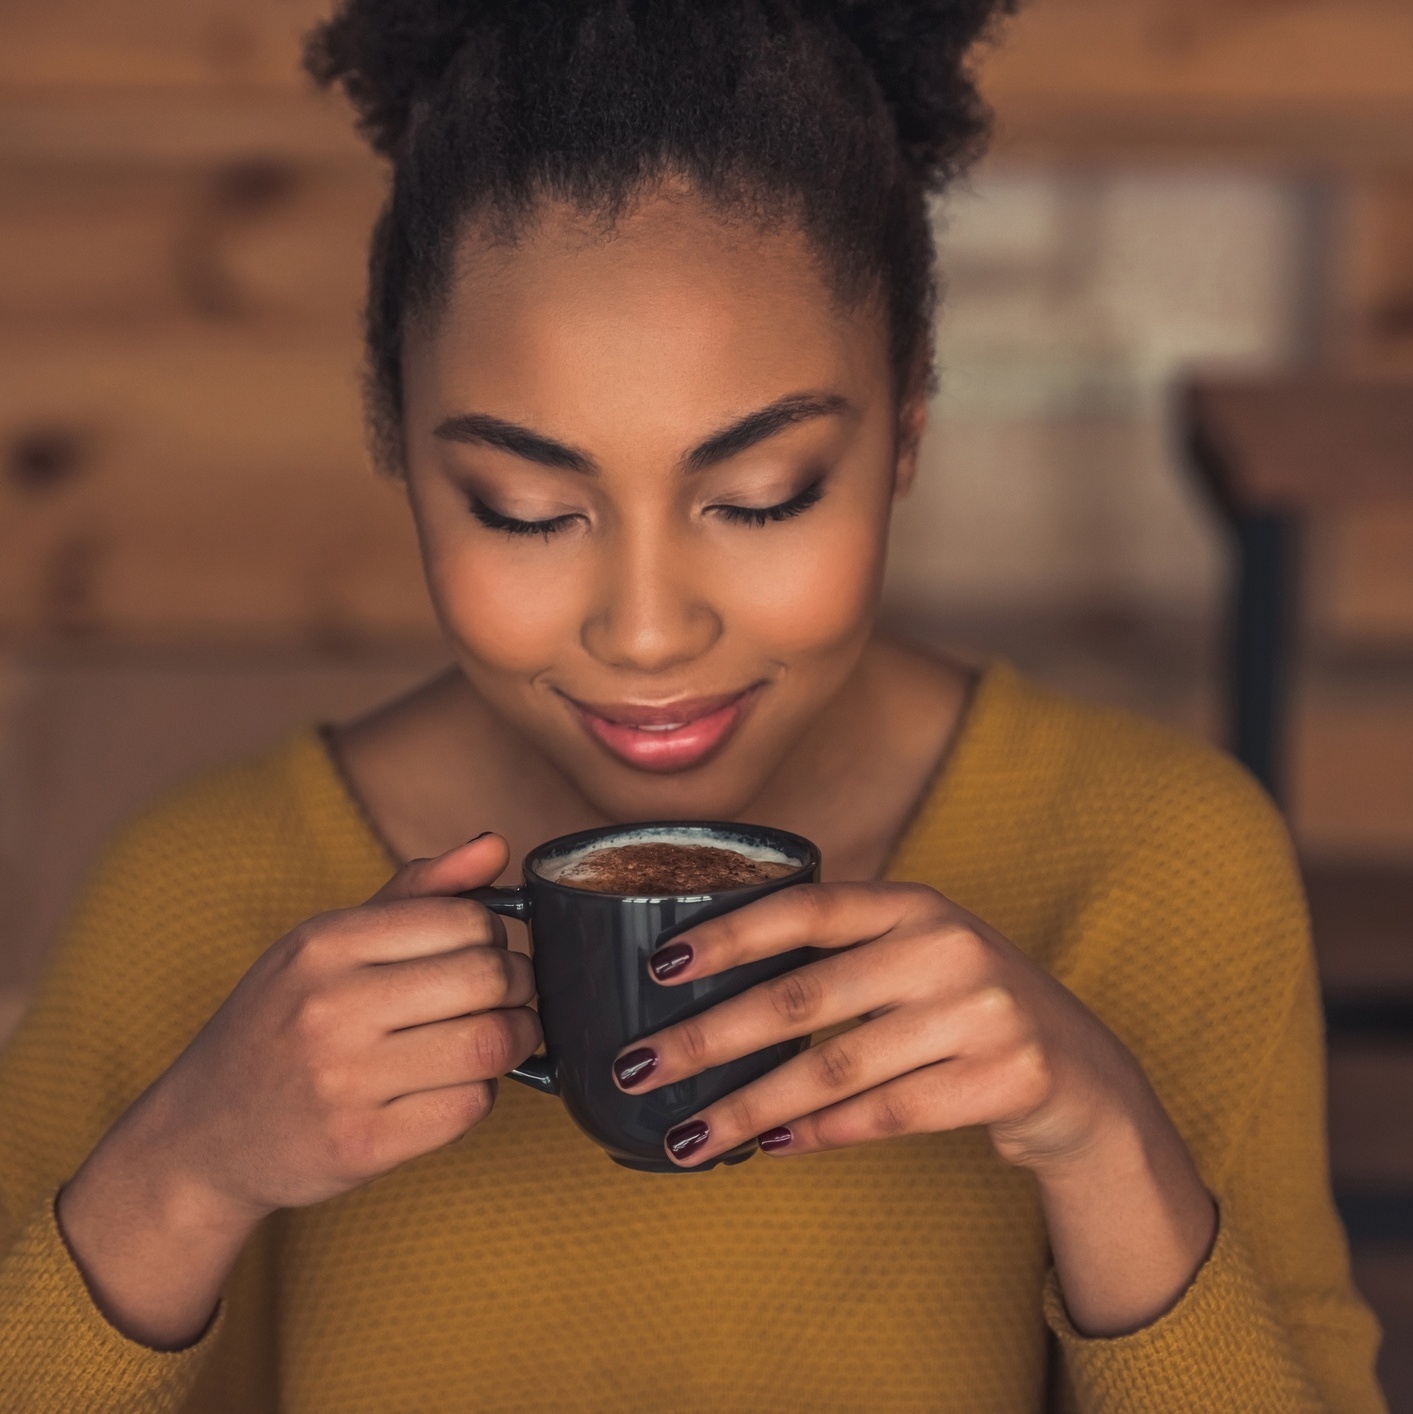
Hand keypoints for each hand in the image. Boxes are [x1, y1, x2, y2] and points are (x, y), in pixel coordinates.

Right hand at [60, 833, 537, 1347]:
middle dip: (517, 985)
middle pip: (488, 978)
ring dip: (515, 1039)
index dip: (493, 934)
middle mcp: (329, 1007)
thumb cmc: (281, 1024)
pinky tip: (456, 1084)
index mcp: (323, 944)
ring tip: (498, 1037)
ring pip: (491, 1044)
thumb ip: (417, 891)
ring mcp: (343, 1081)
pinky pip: (471, 1106)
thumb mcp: (326, 945)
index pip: (464, 918)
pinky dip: (482, 1093)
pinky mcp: (362, 1145)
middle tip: (504, 997)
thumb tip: (495, 845)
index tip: (484, 951)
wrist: (200, 1136)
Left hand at [613, 882, 1215, 1333]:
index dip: (727, 935)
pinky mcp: (1007, 1079)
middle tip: (638, 1068)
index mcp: (913, 904)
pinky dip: (818, 1136)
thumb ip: (839, 956)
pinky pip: (885, 1117)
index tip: (658, 968)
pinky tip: (770, 1146)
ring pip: (834, 1071)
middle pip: (800, 999)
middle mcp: (946, 947)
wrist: (1082, 1073)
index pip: (803, 909)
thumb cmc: (965, 1008)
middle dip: (705, 1040)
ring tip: (686, 1136)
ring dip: (747, 1109)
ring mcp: (983, 1013)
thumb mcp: (915, 956)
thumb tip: (709, 990)